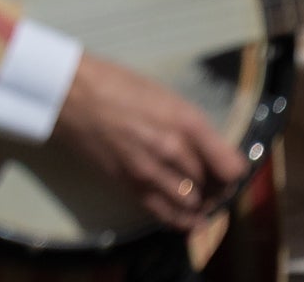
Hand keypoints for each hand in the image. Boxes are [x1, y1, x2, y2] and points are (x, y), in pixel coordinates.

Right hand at [49, 54, 245, 229]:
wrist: (69, 94)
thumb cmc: (117, 84)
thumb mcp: (164, 96)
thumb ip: (189, 126)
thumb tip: (209, 151)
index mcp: (186, 122)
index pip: (231, 167)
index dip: (234, 172)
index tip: (228, 170)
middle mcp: (173, 150)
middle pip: (213, 186)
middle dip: (217, 188)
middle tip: (211, 184)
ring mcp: (150, 170)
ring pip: (192, 203)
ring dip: (199, 204)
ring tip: (196, 198)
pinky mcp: (129, 184)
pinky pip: (164, 213)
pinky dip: (180, 220)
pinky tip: (186, 219)